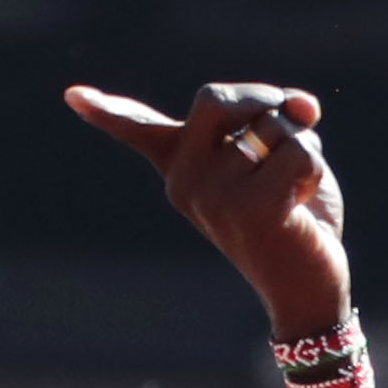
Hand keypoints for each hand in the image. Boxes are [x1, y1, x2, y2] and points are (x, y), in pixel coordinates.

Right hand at [67, 79, 353, 333]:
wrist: (309, 290)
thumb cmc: (294, 221)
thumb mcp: (277, 157)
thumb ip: (277, 121)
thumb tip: (302, 103)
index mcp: (180, 171)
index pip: (140, 131)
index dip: (108, 111)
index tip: (73, 96)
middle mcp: (185, 183)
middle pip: (214, 98)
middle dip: (264, 100)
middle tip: (293, 125)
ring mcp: (213, 197)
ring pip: (271, 125)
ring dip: (301, 147)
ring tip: (294, 192)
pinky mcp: (251, 210)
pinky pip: (297, 151)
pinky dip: (314, 168)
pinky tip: (302, 207)